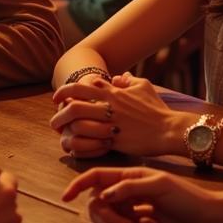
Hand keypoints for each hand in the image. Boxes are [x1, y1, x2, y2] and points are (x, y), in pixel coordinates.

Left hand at [50, 71, 185, 158]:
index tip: (61, 97)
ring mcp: (109, 122)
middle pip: (74, 101)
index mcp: (113, 92)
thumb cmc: (157, 109)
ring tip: (58, 129)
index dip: (68, 90)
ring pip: (76, 119)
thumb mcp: (144, 87)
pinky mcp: (113, 139)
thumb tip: (117, 77)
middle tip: (54, 115)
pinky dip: (76, 142)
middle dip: (60, 108)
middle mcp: (108, 105)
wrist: (169, 129)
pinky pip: (88, 139)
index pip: (84, 84)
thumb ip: (128, 80)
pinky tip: (72, 145)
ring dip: (63, 123)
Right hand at [61, 167, 212, 222]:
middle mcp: (126, 191)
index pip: (96, 177)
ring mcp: (131, 209)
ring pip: (105, 219)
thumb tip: (102, 195)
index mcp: (129, 175)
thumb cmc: (187, 196)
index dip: (79, 185)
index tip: (66, 197)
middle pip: (97, 203)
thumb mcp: (159, 185)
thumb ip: (129, 187)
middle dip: (105, 217)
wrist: (207, 218)